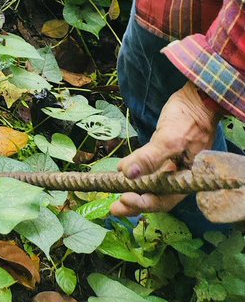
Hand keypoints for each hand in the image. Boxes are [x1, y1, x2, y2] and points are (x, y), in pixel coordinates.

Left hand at [110, 82, 220, 219]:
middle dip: (136, 203)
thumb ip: (149, 158)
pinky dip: (139, 177)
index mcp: (186, 180)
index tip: (123, 198)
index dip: (144, 202)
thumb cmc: (187, 120)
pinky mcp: (166, 157)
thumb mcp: (168, 139)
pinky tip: (126, 178)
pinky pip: (152, 173)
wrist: (197, 101)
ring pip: (153, 186)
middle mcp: (180, 178)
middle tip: (114, 209)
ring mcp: (173, 167)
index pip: (164, 200)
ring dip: (135, 192)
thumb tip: (126, 174)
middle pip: (157, 197)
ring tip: (115, 198)